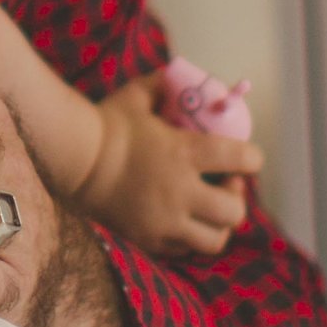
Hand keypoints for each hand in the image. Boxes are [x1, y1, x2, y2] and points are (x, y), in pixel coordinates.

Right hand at [85, 72, 260, 257]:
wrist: (74, 160)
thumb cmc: (107, 124)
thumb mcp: (138, 95)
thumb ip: (164, 85)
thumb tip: (181, 77)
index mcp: (185, 153)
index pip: (242, 159)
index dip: (252, 158)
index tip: (248, 157)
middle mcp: (180, 192)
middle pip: (234, 211)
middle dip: (237, 197)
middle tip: (227, 184)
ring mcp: (165, 221)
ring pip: (214, 240)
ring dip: (218, 224)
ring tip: (208, 209)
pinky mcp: (149, 239)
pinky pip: (184, 249)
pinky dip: (190, 237)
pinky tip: (183, 220)